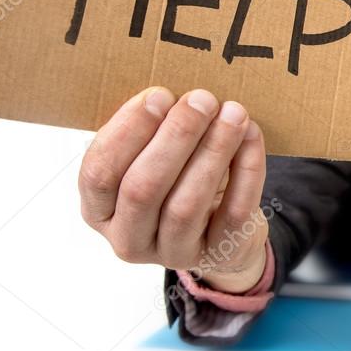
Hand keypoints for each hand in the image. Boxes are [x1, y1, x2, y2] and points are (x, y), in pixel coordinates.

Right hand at [78, 87, 268, 293]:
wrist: (222, 230)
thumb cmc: (178, 181)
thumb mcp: (152, 158)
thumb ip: (151, 132)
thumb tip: (174, 95)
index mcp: (99, 210)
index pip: (99, 174)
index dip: (127, 132)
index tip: (159, 95)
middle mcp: (128, 238)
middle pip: (143, 189)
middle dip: (175, 137)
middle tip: (202, 99)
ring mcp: (172, 253)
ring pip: (186, 205)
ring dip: (212, 151)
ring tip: (233, 113)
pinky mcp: (217, 255)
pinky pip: (234, 213)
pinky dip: (247, 170)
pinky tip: (251, 136)